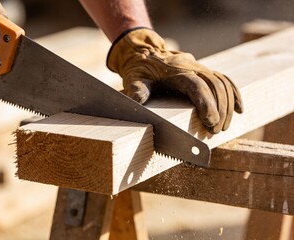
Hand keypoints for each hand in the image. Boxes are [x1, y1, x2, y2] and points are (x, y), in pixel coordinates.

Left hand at [107, 28, 242, 133]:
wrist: (145, 52)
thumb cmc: (139, 69)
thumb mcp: (133, 78)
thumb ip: (136, 90)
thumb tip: (138, 102)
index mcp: (176, 70)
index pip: (197, 85)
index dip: (206, 103)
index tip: (211, 122)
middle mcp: (192, 66)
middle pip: (215, 85)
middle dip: (219, 110)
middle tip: (215, 131)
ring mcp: (200, 67)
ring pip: (222, 83)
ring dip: (227, 106)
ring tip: (223, 127)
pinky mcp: (204, 71)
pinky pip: (224, 80)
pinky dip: (234, 94)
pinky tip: (239, 109)